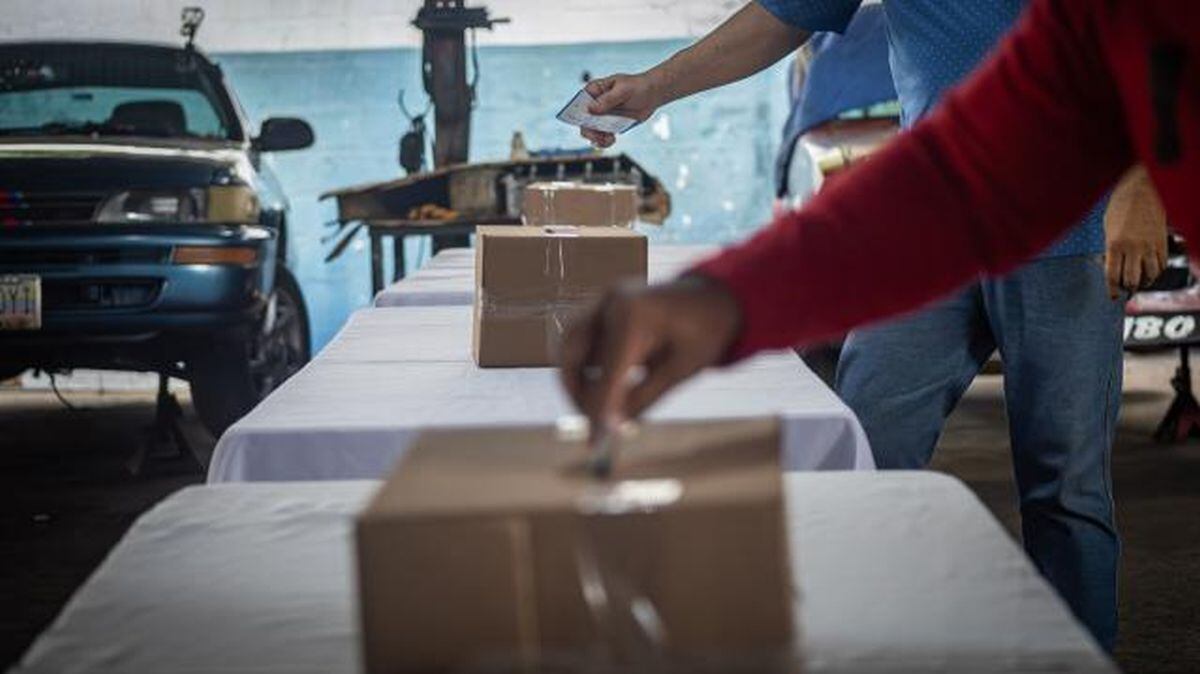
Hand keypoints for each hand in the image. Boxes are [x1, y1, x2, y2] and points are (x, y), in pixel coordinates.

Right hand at [559, 276, 741, 433]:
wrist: (715, 296)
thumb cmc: (705, 333)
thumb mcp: (681, 371)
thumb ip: (644, 398)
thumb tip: (611, 425)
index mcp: (635, 317)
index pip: (606, 373)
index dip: (598, 411)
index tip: (595, 443)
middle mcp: (611, 302)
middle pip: (572, 353)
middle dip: (576, 391)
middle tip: (592, 421)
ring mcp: (604, 298)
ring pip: (570, 345)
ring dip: (578, 377)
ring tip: (603, 401)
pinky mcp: (603, 303)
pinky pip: (581, 336)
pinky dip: (586, 362)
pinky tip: (608, 379)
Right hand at [579, 72, 662, 147]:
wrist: (652, 95)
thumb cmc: (638, 87)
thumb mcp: (623, 90)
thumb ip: (607, 99)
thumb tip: (590, 109)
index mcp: (593, 90)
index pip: (579, 102)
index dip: (578, 113)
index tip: (587, 122)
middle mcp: (594, 104)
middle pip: (582, 120)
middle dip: (589, 130)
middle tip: (599, 136)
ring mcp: (601, 116)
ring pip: (590, 131)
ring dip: (597, 138)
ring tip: (609, 139)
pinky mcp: (609, 125)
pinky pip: (601, 137)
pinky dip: (604, 142)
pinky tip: (612, 140)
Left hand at [1104, 165, 1167, 298]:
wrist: (1143, 190)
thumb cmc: (1121, 206)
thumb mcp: (1108, 228)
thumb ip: (1111, 249)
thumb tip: (1112, 267)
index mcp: (1114, 244)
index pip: (1112, 276)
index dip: (1113, 290)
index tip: (1113, 296)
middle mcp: (1133, 248)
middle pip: (1131, 280)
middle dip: (1128, 288)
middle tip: (1126, 289)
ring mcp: (1149, 246)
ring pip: (1149, 276)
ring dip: (1143, 282)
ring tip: (1139, 281)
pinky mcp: (1162, 243)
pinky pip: (1161, 265)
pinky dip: (1156, 272)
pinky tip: (1150, 272)